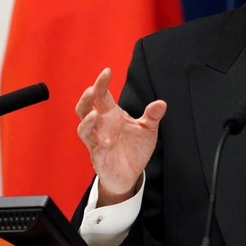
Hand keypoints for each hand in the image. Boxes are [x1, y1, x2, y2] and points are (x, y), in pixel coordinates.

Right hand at [75, 68, 165, 205]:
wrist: (131, 173)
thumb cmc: (134, 148)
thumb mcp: (147, 129)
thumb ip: (152, 116)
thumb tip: (161, 103)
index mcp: (110, 115)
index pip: (101, 96)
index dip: (101, 83)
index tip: (107, 71)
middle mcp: (100, 127)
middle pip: (84, 109)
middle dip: (86, 99)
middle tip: (92, 90)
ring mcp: (97, 143)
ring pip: (84, 130)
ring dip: (88, 122)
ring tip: (95, 114)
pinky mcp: (100, 160)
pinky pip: (96, 153)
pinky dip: (100, 148)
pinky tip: (107, 143)